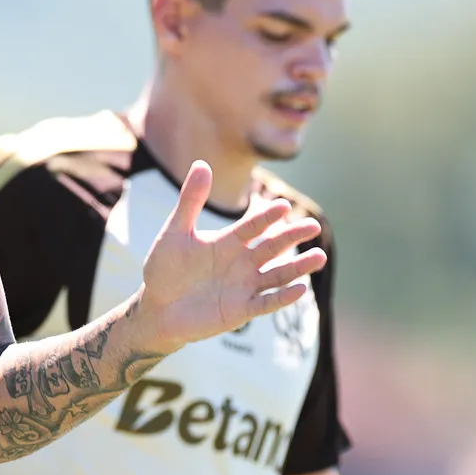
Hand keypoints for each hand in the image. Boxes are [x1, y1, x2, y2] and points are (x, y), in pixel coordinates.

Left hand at [135, 161, 325, 351]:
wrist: (156, 308)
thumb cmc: (164, 269)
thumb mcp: (175, 233)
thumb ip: (190, 201)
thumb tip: (202, 163)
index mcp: (228, 242)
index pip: (252, 227)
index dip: (266, 217)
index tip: (282, 205)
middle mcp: (242, 263)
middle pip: (272, 248)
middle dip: (292, 237)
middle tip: (313, 226)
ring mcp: (244, 287)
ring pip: (277, 275)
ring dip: (298, 268)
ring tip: (318, 257)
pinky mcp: (241, 310)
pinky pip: (267, 303)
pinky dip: (283, 297)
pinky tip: (300, 289)